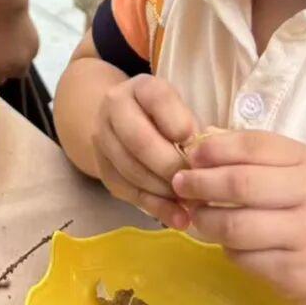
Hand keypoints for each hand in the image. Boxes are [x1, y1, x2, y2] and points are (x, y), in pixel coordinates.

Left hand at [0, 7, 38, 83]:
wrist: (8, 13)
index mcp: (1, 68)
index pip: (0, 81)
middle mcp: (16, 67)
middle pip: (15, 75)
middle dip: (10, 69)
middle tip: (5, 58)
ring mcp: (28, 58)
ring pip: (24, 66)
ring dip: (19, 60)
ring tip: (13, 47)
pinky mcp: (36, 48)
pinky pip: (31, 55)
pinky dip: (26, 51)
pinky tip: (20, 40)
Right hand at [93, 75, 197, 226]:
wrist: (125, 123)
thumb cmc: (167, 118)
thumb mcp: (181, 110)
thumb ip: (191, 130)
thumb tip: (203, 164)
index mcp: (140, 86)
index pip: (157, 98)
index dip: (179, 123)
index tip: (194, 142)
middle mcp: (114, 107)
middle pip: (139, 140)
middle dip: (171, 166)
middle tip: (195, 182)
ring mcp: (102, 138)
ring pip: (131, 169)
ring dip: (164, 191)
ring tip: (190, 202)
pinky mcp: (103, 168)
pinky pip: (128, 191)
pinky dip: (155, 207)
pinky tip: (178, 217)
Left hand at [172, 130, 305, 304]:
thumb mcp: (299, 174)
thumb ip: (256, 158)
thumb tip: (202, 142)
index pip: (253, 145)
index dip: (214, 149)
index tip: (190, 155)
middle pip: (240, 184)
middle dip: (200, 184)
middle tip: (179, 185)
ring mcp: (303, 235)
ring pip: (235, 226)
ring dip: (205, 221)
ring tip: (196, 218)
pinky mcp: (293, 272)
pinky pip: (243, 258)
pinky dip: (227, 250)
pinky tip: (227, 244)